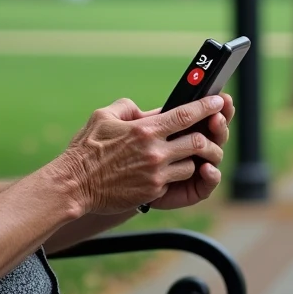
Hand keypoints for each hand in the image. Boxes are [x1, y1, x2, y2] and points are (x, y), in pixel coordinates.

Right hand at [58, 96, 224, 214]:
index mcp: (145, 129)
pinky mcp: (152, 192)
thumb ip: (129, 108)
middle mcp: (154, 152)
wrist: (74, 185)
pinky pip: (175, 181)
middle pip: (197, 142)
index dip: (206, 106)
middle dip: (208, 137)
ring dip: (192, 159)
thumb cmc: (86, 149)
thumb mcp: (104, 116)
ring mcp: (155, 174)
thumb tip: (149, 111)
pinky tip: (167, 170)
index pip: (185, 115)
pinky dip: (175, 174)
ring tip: (185, 154)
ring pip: (191, 165)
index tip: (218, 101)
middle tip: (209, 133)